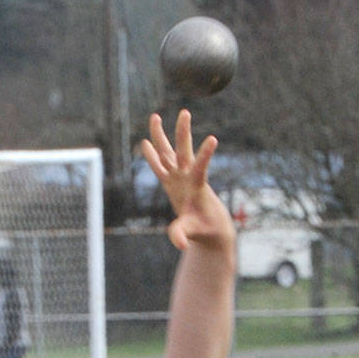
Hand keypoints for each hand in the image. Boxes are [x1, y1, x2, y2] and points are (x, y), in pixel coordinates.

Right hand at [139, 110, 233, 253]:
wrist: (210, 228)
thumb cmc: (204, 229)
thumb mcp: (192, 232)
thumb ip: (183, 234)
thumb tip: (180, 244)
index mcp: (196, 186)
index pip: (201, 167)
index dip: (206, 154)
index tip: (213, 139)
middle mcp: (187, 177)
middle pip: (183, 150)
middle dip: (183, 133)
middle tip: (185, 113)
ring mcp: (179, 177)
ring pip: (168, 152)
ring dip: (161, 136)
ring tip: (155, 116)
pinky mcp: (172, 182)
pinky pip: (160, 165)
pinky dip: (153, 155)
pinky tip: (146, 143)